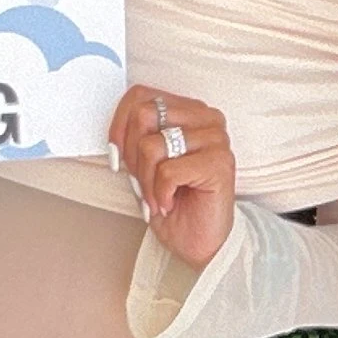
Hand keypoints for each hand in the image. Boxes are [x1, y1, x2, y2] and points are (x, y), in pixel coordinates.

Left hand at [109, 84, 236, 269]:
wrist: (198, 242)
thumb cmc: (173, 201)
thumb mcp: (145, 163)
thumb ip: (137, 136)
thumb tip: (118, 130)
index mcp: (189, 110)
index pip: (140, 95)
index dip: (119, 126)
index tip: (117, 156)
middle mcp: (207, 118)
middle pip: (143, 116)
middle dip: (132, 157)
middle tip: (143, 182)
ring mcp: (217, 139)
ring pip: (152, 145)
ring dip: (145, 181)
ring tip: (157, 196)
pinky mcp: (220, 163)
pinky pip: (168, 171)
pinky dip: (160, 194)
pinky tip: (170, 203)